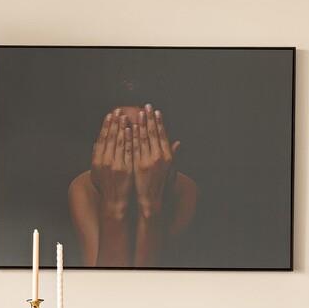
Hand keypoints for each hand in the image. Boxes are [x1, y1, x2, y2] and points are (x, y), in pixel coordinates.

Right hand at [89, 110, 133, 214]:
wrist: (114, 202)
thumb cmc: (106, 187)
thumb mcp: (97, 172)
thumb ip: (97, 157)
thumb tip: (96, 143)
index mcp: (97, 160)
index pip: (102, 138)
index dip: (106, 125)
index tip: (110, 114)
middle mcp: (104, 160)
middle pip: (110, 137)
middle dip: (114, 122)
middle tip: (118, 110)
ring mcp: (115, 164)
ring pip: (119, 141)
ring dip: (122, 127)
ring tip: (125, 115)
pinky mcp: (125, 168)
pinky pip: (128, 150)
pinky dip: (129, 139)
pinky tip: (131, 129)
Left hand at [133, 105, 179, 219]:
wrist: (151, 201)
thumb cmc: (161, 186)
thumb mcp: (171, 170)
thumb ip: (173, 155)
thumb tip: (179, 143)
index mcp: (168, 156)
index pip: (163, 135)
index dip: (159, 123)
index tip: (156, 112)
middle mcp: (159, 157)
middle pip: (153, 133)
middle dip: (149, 119)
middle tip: (146, 106)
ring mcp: (148, 160)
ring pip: (143, 138)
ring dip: (140, 124)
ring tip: (138, 113)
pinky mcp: (138, 164)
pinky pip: (134, 147)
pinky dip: (132, 136)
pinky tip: (129, 127)